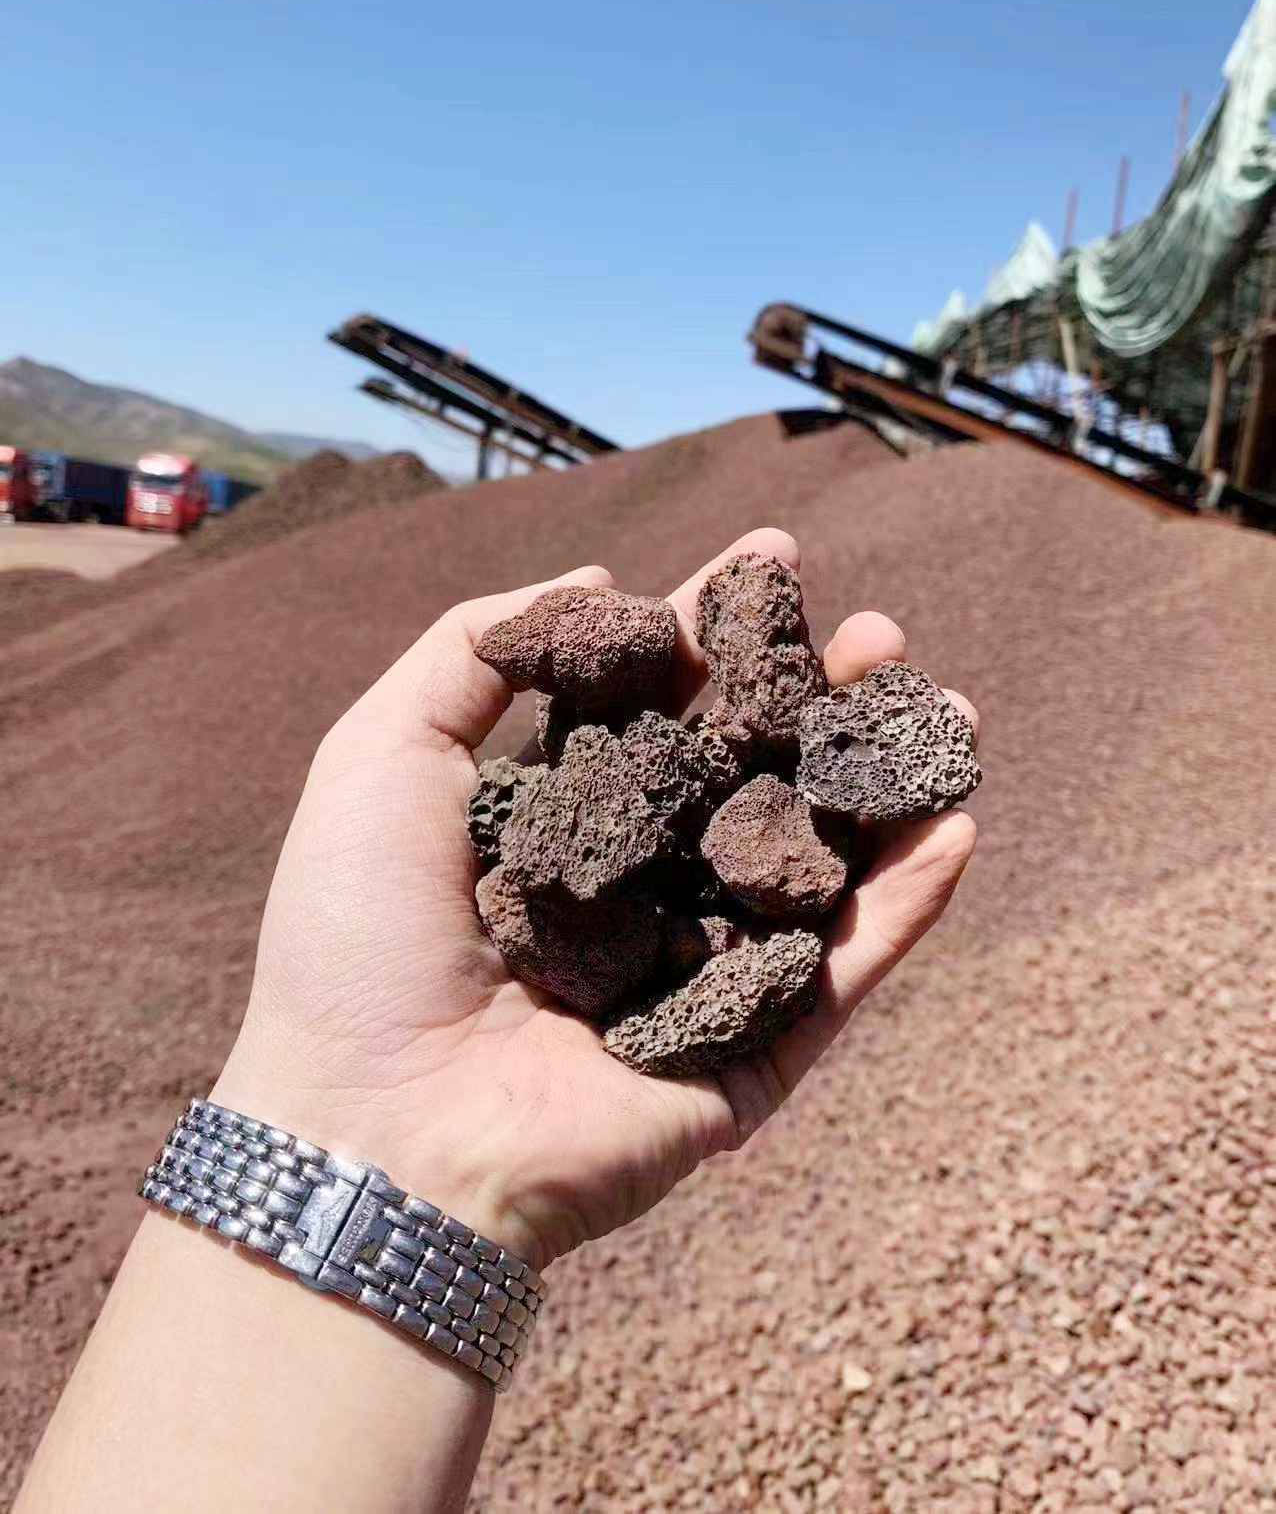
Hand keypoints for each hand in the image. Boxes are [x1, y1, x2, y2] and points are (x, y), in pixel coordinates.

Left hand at [214, 528, 977, 1273]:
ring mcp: (702, 969)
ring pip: (817, 862)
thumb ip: (474, 651)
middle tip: (880, 632)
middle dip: (821, 696)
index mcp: (563, 817)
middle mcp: (641, 884)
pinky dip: (906, 906)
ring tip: (946, 707)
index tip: (777, 555)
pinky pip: (845, 972)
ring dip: (887, 786)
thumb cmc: (357, 937)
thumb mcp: (383, 755)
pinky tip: (957, 826)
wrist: (373, 1128)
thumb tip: (597, 577)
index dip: (720, 629)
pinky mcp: (749, 1053)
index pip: (662, 703)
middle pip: (754, 772)